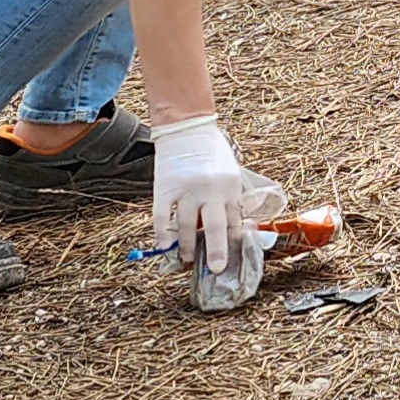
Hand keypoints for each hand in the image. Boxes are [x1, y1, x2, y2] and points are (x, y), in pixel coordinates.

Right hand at [149, 116, 280, 274]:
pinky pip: (161, 217)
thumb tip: (238, 229)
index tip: (231, 258)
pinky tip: (165, 247)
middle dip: (217, 251)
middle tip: (217, 269)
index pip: (235, 221)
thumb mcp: (232, 173)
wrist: (187, 130)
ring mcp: (186, 189)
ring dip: (186, 246)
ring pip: (185, 226)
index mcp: (231, 187)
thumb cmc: (212, 154)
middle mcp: (210, 189)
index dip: (233, 242)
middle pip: (214, 226)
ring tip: (188, 259)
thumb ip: (233, 198)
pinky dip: (162, 234)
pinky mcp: (165, 188)